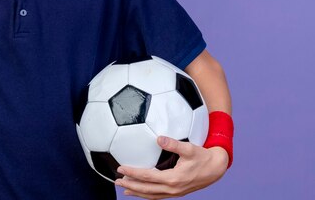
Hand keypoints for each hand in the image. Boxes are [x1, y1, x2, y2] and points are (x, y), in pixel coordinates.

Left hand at [114, 136, 228, 198]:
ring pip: (152, 195)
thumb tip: (158, 138)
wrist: (216, 168)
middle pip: (146, 190)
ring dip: (137, 192)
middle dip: (130, 186)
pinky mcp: (177, 192)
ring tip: (124, 189)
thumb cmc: (202, 157)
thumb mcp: (189, 148)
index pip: (147, 177)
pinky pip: (158, 195)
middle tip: (116, 181)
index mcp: (173, 178)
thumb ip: (173, 144)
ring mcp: (175, 192)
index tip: (121, 168)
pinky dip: (147, 194)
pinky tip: (140, 191)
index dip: (133, 173)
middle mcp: (172, 189)